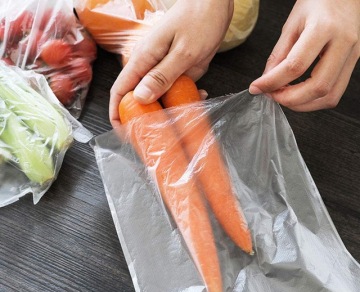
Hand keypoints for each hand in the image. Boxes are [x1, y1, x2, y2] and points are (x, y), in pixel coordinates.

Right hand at [109, 0, 233, 124]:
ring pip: (157, 98)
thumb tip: (140, 98)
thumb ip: (162, 75)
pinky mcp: (177, 72)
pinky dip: (183, 99)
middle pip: (137, 97)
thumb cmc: (198, 20)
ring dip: (167, 111)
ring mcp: (163, 70)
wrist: (215, 4)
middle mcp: (149, 67)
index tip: (122, 131)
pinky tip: (198, 98)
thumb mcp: (183, 51)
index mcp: (143, 59)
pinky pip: (174, 91)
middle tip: (155, 135)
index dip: (117, 112)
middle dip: (142, 119)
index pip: (120, 89)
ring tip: (180, 122)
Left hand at [249, 0, 359, 110]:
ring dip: (303, 104)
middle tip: (272, 95)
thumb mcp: (292, 23)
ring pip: (330, 96)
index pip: (295, 66)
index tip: (256, 88)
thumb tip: (266, 81)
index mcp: (324, 27)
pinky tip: (300, 94)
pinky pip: (336, 92)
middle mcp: (343, 42)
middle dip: (289, 99)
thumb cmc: (319, 1)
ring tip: (285, 97)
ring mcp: (352, 54)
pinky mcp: (353, 63)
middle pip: (317, 87)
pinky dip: (314, 101)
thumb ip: (278, 54)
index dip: (272, 82)